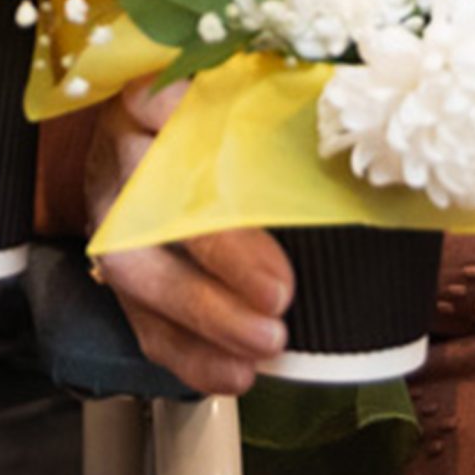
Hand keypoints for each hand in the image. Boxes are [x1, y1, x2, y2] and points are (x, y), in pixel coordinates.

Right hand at [86, 75, 291, 392]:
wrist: (140, 148)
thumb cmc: (204, 125)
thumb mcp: (229, 101)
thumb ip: (273, 118)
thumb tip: (364, 159)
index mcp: (149, 103)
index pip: (158, 105)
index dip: (188, 130)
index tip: (236, 159)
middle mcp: (121, 157)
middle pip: (152, 202)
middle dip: (218, 252)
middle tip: (280, 292)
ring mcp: (109, 220)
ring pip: (137, 270)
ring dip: (204, 314)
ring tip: (267, 341)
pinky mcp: (114, 276)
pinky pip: (142, 324)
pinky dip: (191, 356)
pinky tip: (237, 372)